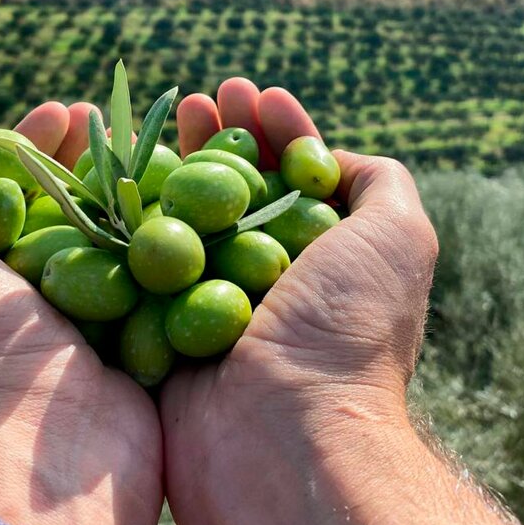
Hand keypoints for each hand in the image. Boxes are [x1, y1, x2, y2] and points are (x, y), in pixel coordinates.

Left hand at [0, 101, 161, 524]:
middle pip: (65, 204)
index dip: (32, 143)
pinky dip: (173, 233)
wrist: (42, 442)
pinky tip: (189, 192)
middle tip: (111, 118)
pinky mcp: (144, 340)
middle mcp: (32, 298)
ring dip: (133, 184)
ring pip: (117, 233)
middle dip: (85, 155)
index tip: (64, 111)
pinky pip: (162, 274)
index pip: (7, 190)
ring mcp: (92, 321)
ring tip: (155, 141)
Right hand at [164, 79, 523, 524]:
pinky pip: (142, 260)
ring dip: (178, 160)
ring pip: (189, 215)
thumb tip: (336, 157)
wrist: (284, 429)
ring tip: (169, 113)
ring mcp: (212, 301)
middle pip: (238, 188)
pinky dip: (132, 214)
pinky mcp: (161, 326)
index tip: (257, 95)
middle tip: (203, 98)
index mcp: (323, 259)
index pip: (298, 177)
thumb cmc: (348, 326)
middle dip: (223, 136)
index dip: (278, 131)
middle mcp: (268, 278)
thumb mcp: (399, 237)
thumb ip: (381, 183)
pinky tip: (124, 170)